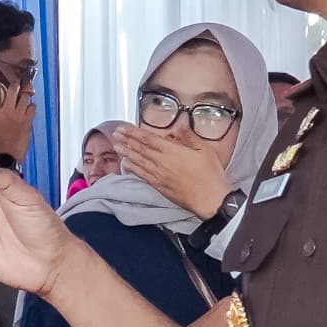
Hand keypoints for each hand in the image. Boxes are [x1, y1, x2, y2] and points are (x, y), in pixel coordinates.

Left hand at [111, 120, 229, 221]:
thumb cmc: (210, 175)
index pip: (148, 139)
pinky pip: (142, 175)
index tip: (124, 128)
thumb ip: (189, 137)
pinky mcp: (160, 187)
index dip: (134, 133)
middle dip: (127, 140)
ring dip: (126, 153)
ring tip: (116, 146)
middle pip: (140, 149)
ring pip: (139, 162)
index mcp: (173, 151)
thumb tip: (179, 127)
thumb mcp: (204, 150)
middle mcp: (162, 163)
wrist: (210, 200)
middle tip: (115, 134)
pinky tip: (127, 165)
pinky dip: (133, 169)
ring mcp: (159, 176)